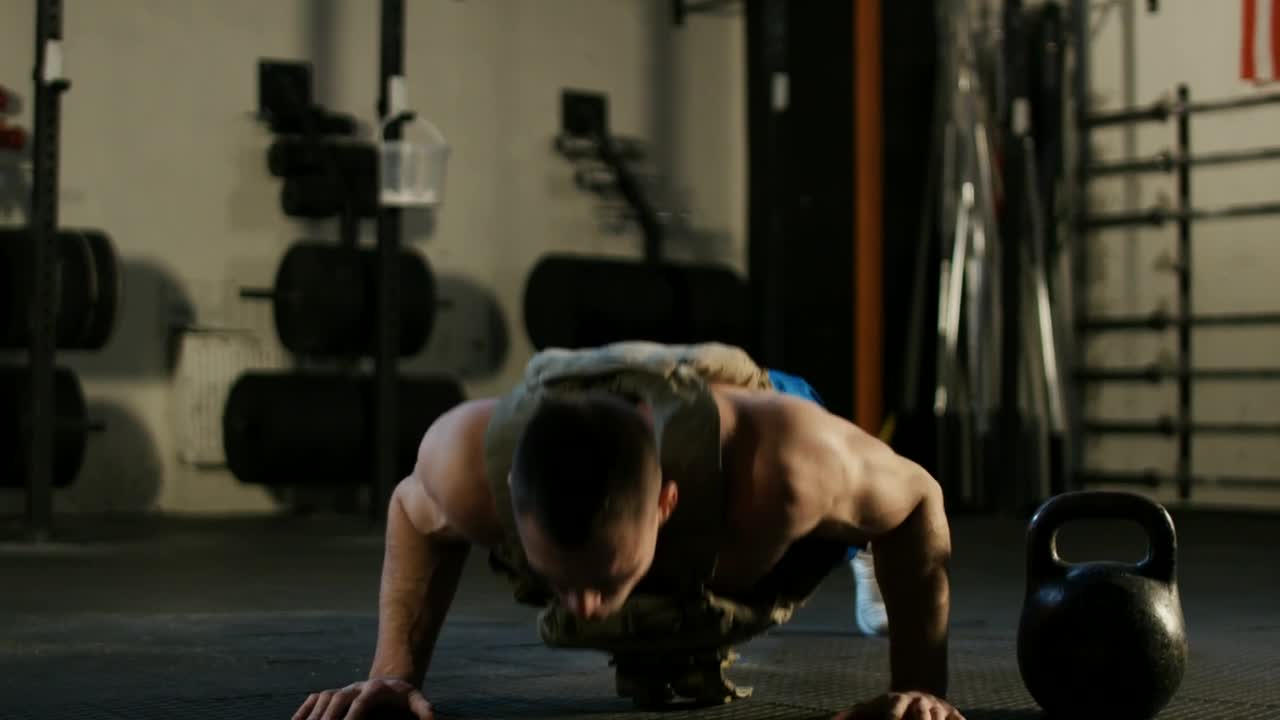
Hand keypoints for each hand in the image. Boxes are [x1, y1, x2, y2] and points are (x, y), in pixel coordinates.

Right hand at [292, 677, 433, 719]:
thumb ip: (423, 709)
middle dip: (328, 716)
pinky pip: (314, 699)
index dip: (351, 715)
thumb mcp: (416, 700)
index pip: (360, 702)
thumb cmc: (403, 697)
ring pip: (323, 698)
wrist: (391, 683)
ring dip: (313, 715)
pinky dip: (303, 711)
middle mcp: (354, 687)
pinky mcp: (332, 693)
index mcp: (374, 689)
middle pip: (336, 699)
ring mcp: (342, 689)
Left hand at [832, 692, 964, 719]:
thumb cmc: (888, 707)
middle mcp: (919, 702)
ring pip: (941, 716)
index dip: (893, 719)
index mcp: (898, 701)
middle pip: (922, 714)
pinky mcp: (953, 713)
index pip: (895, 711)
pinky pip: (960, 719)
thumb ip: (852, 715)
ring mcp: (938, 707)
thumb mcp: (870, 708)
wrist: (916, 691)